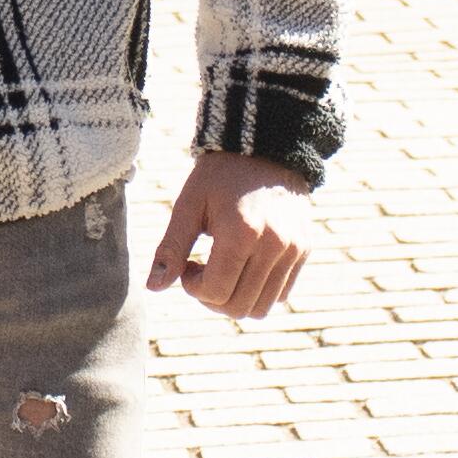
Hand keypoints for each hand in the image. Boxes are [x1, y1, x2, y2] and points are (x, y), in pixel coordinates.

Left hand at [148, 151, 314, 320]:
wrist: (266, 148)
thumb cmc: (220, 175)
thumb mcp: (189, 204)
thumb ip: (171, 247)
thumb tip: (153, 287)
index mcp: (242, 232)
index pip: (215, 292)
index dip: (193, 287)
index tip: (189, 264)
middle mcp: (274, 245)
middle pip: (238, 307)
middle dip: (211, 298)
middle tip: (202, 270)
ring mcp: (293, 250)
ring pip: (261, 309)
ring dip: (235, 299)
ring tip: (224, 269)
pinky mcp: (304, 250)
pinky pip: (280, 295)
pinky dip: (258, 292)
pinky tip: (244, 265)